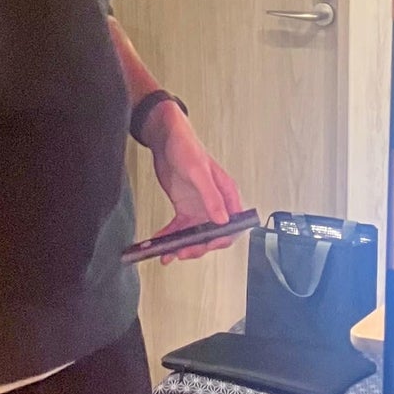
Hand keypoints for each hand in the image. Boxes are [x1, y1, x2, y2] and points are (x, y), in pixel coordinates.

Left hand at [147, 107, 244, 263]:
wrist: (166, 139)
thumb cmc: (186, 147)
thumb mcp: (198, 172)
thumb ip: (211, 196)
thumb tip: (223, 219)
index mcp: (226, 194)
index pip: (233, 225)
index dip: (222, 239)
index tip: (207, 245)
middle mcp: (214, 204)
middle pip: (213, 235)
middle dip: (198, 247)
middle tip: (181, 252)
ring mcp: (199, 207)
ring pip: (196, 236)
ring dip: (183, 246)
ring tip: (168, 254)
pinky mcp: (185, 208)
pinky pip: (180, 229)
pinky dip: (171, 238)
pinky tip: (160, 242)